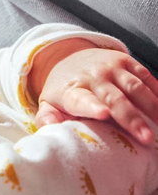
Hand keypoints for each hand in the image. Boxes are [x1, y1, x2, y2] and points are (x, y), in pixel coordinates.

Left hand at [31, 40, 157, 144]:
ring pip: (134, 87)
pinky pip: (146, 76)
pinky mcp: (126, 61)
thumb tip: (51, 133)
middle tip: (146, 138)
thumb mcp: (49, 104)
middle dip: (131, 118)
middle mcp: (93, 77)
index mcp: (72, 90)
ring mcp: (111, 67)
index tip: (103, 114)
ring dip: (152, 107)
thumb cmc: (63, 90)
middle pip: (114, 98)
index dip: (92, 106)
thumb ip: (48, 120)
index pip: (81, 99)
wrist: (68, 56)